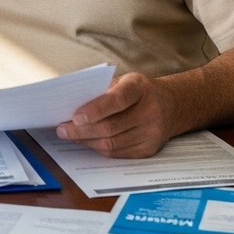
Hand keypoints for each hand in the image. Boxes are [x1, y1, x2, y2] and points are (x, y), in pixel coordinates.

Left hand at [54, 72, 177, 157]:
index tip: (75, 117)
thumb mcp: (125, 81)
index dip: (95, 110)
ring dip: (87, 141)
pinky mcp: (149, 149)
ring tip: (70, 136)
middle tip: (62, 129)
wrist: (171, 105)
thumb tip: (71, 105)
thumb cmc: (139, 91)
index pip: (117, 100)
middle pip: (111, 126)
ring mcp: (152, 132)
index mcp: (140, 88)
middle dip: (82, 130)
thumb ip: (103, 90)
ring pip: (112, 143)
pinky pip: (118, 153)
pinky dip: (98, 148)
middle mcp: (150, 111)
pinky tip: (87, 142)